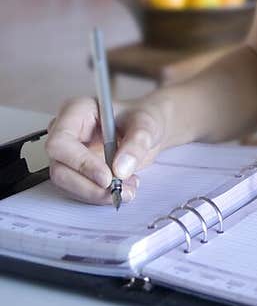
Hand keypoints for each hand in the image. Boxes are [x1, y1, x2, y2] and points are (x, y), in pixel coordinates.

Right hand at [45, 96, 164, 204]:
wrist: (145, 130)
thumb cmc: (140, 118)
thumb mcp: (146, 124)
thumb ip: (137, 143)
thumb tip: (121, 168)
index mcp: (76, 111)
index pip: (61, 142)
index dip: (80, 163)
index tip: (106, 177)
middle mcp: (66, 132)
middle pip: (60, 168)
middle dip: (89, 186)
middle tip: (117, 190)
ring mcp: (68, 153)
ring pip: (66, 184)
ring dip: (96, 193)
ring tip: (127, 188)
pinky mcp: (74, 171)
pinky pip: (77, 190)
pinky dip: (99, 195)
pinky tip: (122, 188)